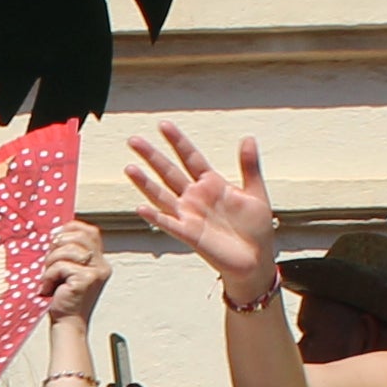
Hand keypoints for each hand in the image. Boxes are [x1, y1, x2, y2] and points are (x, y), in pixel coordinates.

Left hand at [38, 220, 111, 325]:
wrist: (67, 324)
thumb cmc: (64, 299)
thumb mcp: (68, 270)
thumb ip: (69, 252)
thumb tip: (56, 233)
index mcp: (99, 261)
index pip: (90, 231)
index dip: (71, 229)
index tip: (55, 238)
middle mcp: (102, 265)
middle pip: (77, 237)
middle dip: (57, 247)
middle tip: (49, 265)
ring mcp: (96, 272)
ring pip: (67, 250)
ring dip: (50, 264)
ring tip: (49, 280)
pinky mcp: (86, 279)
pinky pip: (61, 266)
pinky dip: (49, 276)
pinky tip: (49, 289)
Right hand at [120, 122, 282, 295]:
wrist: (256, 260)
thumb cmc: (256, 230)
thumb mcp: (256, 193)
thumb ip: (249, 166)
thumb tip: (248, 139)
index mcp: (212, 184)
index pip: (190, 157)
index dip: (177, 142)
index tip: (163, 126)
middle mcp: (196, 198)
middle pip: (169, 172)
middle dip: (152, 156)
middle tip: (134, 141)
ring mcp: (190, 215)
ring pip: (162, 195)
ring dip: (145, 183)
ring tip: (130, 168)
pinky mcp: (189, 235)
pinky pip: (168, 223)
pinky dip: (155, 216)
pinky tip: (141, 207)